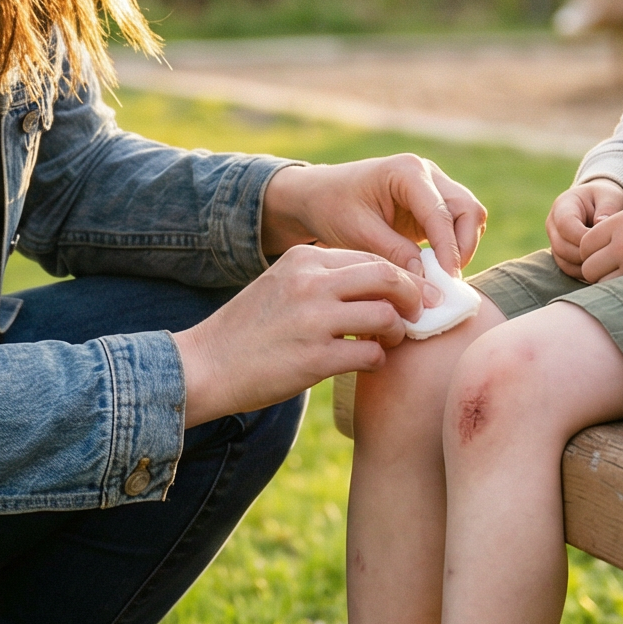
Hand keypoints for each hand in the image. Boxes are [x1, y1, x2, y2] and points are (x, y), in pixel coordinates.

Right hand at [174, 245, 426, 424]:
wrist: (205, 365)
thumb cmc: (249, 329)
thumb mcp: (282, 285)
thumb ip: (323, 279)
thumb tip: (380, 285)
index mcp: (304, 259)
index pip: (371, 258)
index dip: (399, 276)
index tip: (411, 294)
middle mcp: (311, 283)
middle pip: (388, 277)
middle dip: (412, 296)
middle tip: (417, 314)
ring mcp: (314, 321)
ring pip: (386, 315)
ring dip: (397, 332)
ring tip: (389, 341)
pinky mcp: (315, 359)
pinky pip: (372, 355)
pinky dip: (379, 360)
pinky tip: (368, 363)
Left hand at [260, 154, 486, 277]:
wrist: (318, 195)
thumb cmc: (333, 208)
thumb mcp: (359, 233)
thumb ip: (395, 253)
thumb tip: (428, 280)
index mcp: (407, 171)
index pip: (441, 213)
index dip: (448, 250)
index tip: (447, 282)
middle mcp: (427, 173)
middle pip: (468, 209)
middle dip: (463, 247)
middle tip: (447, 282)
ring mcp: (432, 186)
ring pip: (470, 215)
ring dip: (462, 247)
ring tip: (442, 277)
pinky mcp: (431, 203)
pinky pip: (457, 223)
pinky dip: (455, 246)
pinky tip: (436, 269)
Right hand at [548, 180, 622, 275]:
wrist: (600, 205)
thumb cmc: (606, 199)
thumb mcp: (610, 197)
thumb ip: (608, 208)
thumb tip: (600, 223)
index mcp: (562, 206)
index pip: (565, 225)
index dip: (584, 237)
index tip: (605, 241)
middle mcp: (552, 225)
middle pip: (561, 247)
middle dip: (585, 255)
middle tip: (607, 255)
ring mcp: (554, 241)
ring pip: (564, 262)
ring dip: (585, 266)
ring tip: (606, 261)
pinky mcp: (561, 255)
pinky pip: (569, 269)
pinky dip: (584, 272)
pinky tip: (601, 268)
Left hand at [576, 192, 622, 282]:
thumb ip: (615, 229)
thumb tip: (597, 247)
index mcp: (618, 224)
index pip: (585, 244)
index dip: (590, 251)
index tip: (601, 253)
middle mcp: (622, 245)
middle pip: (588, 267)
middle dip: (595, 269)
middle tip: (609, 268)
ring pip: (602, 283)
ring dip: (608, 282)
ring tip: (622, 275)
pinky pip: (622, 291)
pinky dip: (622, 290)